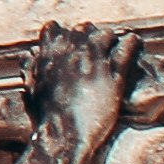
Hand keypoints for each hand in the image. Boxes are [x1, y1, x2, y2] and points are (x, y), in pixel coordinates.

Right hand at [27, 22, 140, 137]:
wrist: (64, 135)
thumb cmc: (45, 114)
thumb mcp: (32, 87)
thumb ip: (30, 67)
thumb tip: (29, 53)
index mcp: (48, 51)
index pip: (53, 28)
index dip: (62, 35)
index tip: (68, 44)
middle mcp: (71, 49)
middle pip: (83, 28)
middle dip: (89, 37)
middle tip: (95, 49)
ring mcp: (94, 60)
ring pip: (107, 34)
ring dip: (111, 40)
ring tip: (116, 46)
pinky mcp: (114, 73)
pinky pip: (127, 47)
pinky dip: (132, 43)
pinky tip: (134, 44)